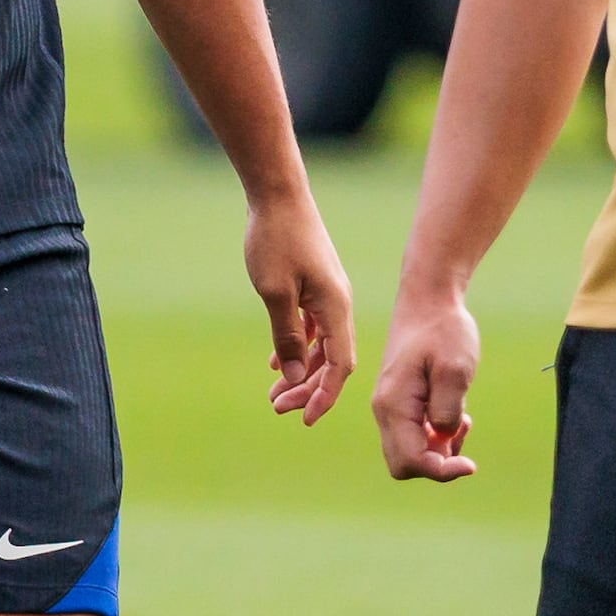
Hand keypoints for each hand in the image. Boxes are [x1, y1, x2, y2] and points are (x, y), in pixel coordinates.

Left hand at [244, 188, 355, 423]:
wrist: (278, 196)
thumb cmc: (275, 240)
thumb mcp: (274, 293)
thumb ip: (288, 336)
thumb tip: (297, 379)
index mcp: (335, 308)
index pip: (340, 365)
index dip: (325, 395)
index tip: (306, 419)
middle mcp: (337, 304)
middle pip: (332, 360)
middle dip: (309, 389)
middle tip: (279, 410)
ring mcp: (326, 295)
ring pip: (321, 345)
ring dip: (301, 371)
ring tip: (275, 395)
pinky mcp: (314, 286)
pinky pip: (311, 327)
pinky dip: (298, 346)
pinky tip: (278, 362)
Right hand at [372, 289, 481, 483]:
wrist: (428, 302)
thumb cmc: (442, 331)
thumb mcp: (455, 369)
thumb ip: (448, 409)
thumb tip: (442, 436)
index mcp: (393, 405)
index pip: (411, 461)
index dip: (442, 471)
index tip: (471, 464)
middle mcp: (385, 411)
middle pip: (404, 464)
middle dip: (436, 463)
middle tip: (462, 435)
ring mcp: (391, 407)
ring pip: (409, 452)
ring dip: (439, 448)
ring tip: (463, 419)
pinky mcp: (401, 402)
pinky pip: (414, 435)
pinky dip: (436, 435)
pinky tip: (456, 413)